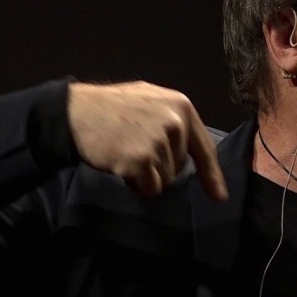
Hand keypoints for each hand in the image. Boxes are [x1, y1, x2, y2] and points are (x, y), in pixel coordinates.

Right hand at [67, 81, 228, 200]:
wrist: (76, 111)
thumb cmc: (112, 108)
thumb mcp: (150, 100)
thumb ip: (174, 120)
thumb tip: (191, 153)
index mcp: (181, 106)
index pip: (204, 148)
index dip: (213, 175)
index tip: (220, 196)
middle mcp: (175, 123)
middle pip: (179, 167)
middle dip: (160, 167)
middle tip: (135, 147)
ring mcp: (159, 141)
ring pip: (165, 180)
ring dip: (146, 176)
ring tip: (125, 152)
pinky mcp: (141, 160)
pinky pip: (149, 188)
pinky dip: (136, 184)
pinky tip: (120, 164)